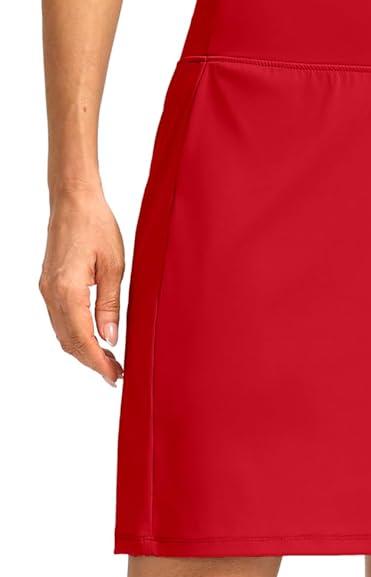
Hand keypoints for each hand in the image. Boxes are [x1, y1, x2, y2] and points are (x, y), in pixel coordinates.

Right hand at [39, 186, 124, 384]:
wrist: (73, 199)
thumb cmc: (95, 224)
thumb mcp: (114, 267)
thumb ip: (110, 305)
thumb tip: (110, 339)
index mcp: (68, 290)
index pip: (82, 339)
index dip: (99, 363)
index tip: (114, 377)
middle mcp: (52, 293)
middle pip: (69, 342)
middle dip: (92, 362)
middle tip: (116, 374)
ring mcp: (47, 289)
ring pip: (62, 334)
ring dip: (84, 351)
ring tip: (109, 360)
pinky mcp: (49, 285)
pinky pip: (60, 320)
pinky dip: (76, 335)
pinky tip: (94, 338)